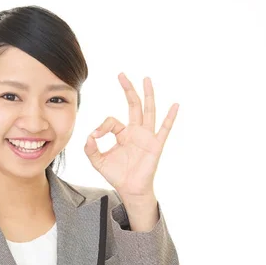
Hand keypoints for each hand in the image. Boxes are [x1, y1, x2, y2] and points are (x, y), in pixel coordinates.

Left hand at [84, 73, 178, 199]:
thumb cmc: (117, 175)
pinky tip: (175, 105)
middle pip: (133, 105)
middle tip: (121, 74)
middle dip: (128, 89)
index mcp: (123, 133)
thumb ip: (90, 149)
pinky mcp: (156, 145)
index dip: (102, 127)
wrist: (130, 190)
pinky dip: (170, 117)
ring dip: (148, 95)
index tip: (95, 136)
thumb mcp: (97, 161)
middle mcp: (136, 131)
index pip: (112, 121)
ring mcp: (147, 137)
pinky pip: (164, 129)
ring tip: (146, 79)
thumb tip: (89, 136)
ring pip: (148, 111)